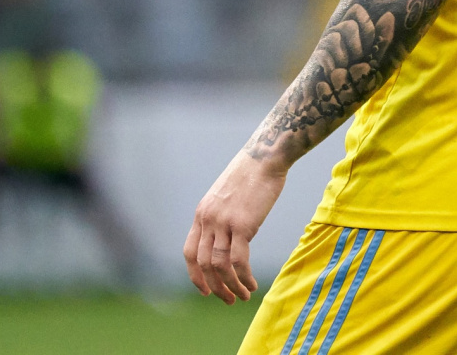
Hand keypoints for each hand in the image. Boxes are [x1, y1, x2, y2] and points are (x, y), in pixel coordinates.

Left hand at [183, 151, 286, 303]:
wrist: (265, 156)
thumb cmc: (251, 175)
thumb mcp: (227, 196)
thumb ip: (222, 217)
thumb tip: (229, 238)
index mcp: (202, 213)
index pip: (190, 252)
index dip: (196, 276)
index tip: (206, 290)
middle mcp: (208, 219)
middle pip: (204, 264)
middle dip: (215, 287)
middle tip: (229, 299)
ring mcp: (224, 222)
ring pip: (220, 266)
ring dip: (231, 286)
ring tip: (244, 296)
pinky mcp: (243, 224)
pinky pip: (239, 260)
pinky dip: (244, 277)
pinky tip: (252, 283)